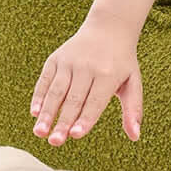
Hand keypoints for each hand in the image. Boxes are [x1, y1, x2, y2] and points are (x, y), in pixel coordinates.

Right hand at [30, 9, 143, 144]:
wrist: (108, 28)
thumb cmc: (122, 62)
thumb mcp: (133, 82)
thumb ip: (134, 109)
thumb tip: (135, 136)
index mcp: (108, 74)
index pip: (95, 101)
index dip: (86, 118)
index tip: (76, 135)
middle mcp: (87, 67)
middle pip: (73, 99)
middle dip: (63, 121)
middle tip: (55, 142)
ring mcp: (69, 61)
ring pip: (56, 91)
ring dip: (47, 112)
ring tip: (39, 133)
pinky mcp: (56, 59)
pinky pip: (45, 80)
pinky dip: (39, 96)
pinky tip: (34, 112)